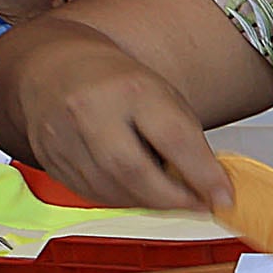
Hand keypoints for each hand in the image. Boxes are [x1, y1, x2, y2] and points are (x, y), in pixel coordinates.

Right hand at [12, 47, 229, 215]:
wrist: (55, 67)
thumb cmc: (116, 81)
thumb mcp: (161, 94)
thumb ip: (185, 138)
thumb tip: (210, 184)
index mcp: (130, 88)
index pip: (173, 138)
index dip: (202, 175)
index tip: (223, 197)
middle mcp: (91, 111)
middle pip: (134, 172)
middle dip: (173, 200)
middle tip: (197, 205)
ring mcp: (63, 135)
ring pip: (110, 189)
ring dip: (148, 202)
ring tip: (168, 197)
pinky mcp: (48, 157)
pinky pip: (90, 192)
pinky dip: (120, 199)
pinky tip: (135, 191)